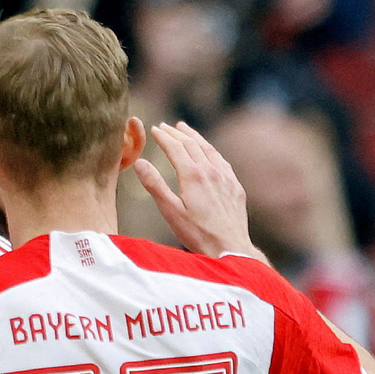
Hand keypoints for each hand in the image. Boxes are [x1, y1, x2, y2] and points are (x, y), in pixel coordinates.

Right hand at [134, 122, 268, 263]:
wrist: (230, 247)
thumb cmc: (197, 233)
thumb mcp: (170, 211)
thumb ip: (154, 185)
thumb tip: (140, 162)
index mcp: (192, 176)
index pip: (176, 148)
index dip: (164, 137)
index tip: (154, 129)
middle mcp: (211, 171)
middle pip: (192, 144)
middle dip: (177, 133)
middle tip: (166, 126)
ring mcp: (225, 178)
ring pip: (209, 149)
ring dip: (195, 137)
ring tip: (185, 129)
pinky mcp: (235, 186)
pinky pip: (221, 160)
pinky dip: (210, 150)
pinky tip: (208, 151)